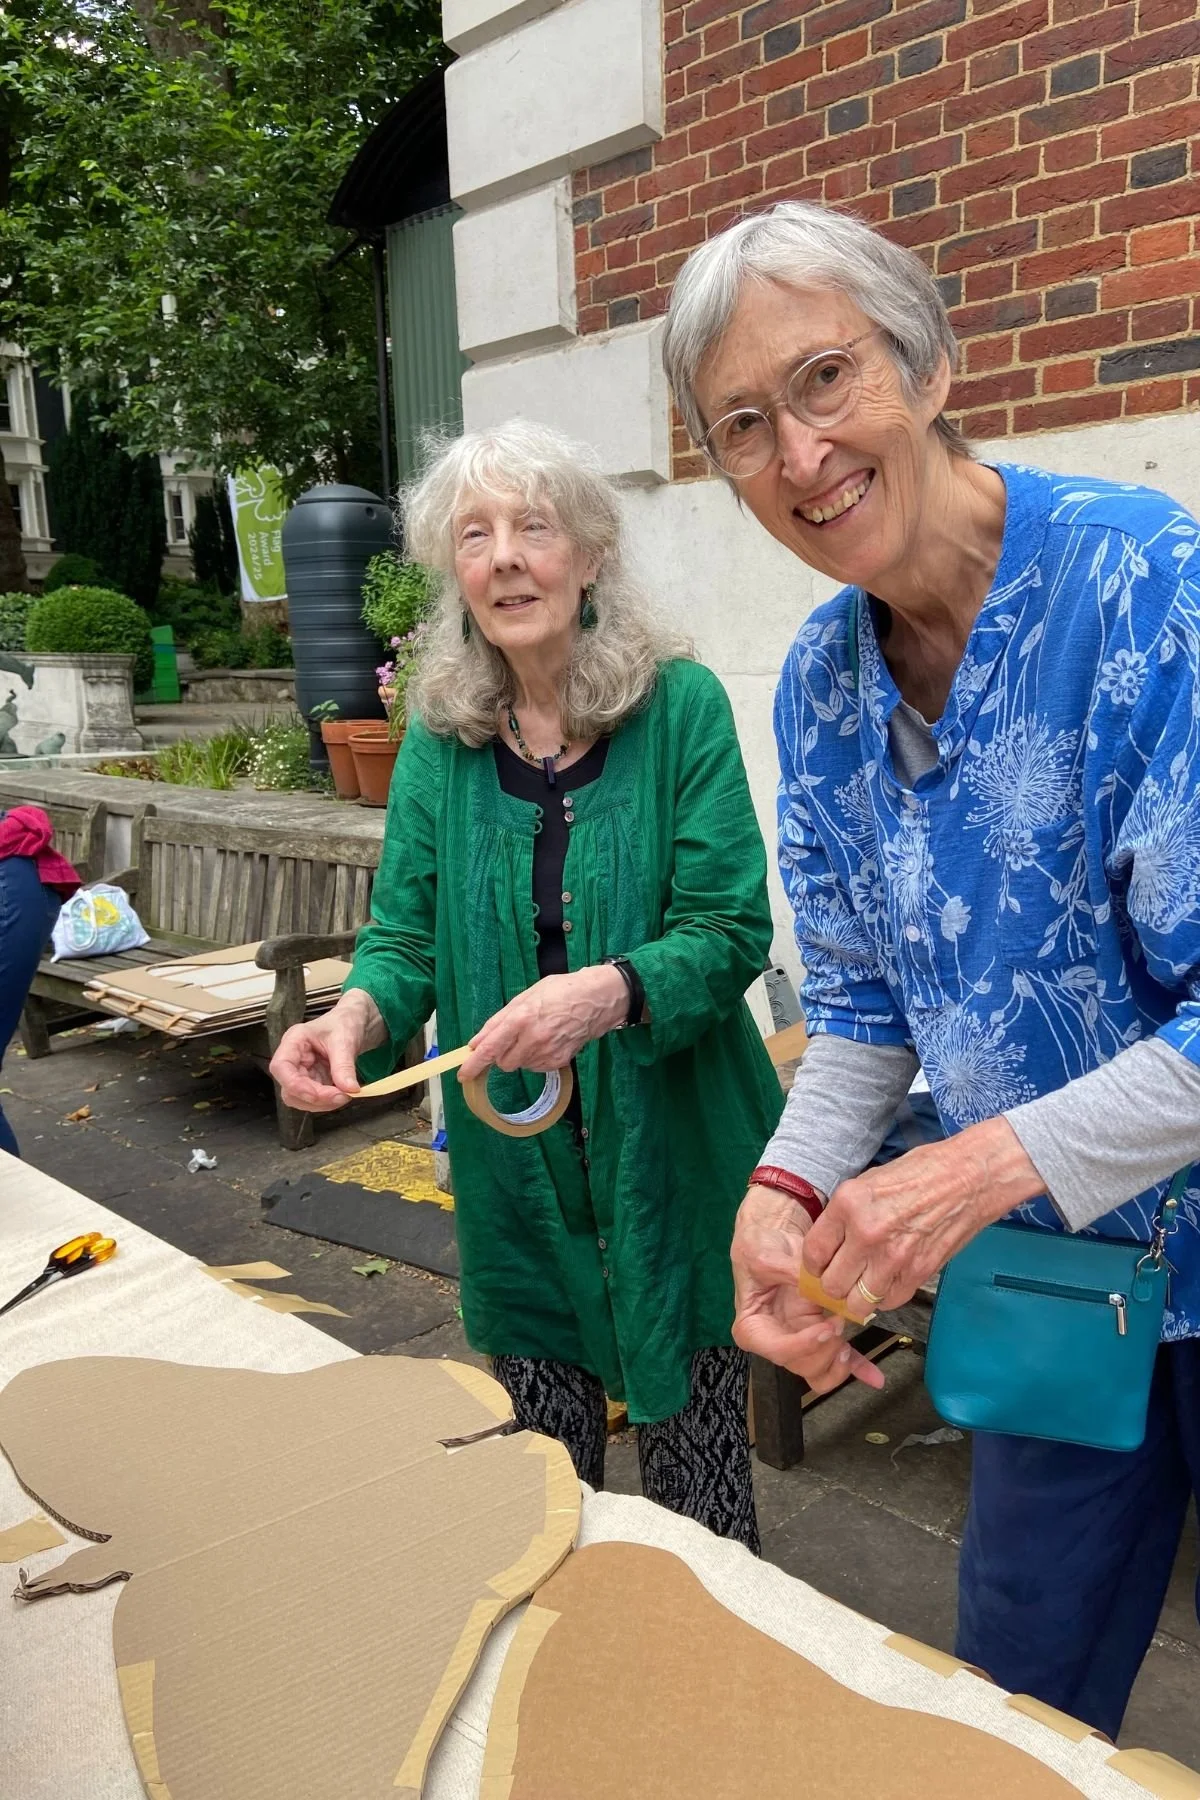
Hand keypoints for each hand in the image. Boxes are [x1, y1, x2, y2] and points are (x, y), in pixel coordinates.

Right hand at [268, 990, 386, 1111]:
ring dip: (321, 1103)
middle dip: (314, 1097)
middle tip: (341, 1096)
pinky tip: (343, 1094)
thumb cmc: (345, 1023)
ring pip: (300, 1099)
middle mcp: (293, 1060)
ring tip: (345, 1095)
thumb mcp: (345, 1040)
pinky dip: (328, 1102)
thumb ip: (344, 1065)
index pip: (280, 1067)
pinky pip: (314, 1100)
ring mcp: (302, 1073)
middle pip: (289, 1089)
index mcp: (293, 1042)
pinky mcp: (313, 1082)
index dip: (295, 1085)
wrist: (355, 1023)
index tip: (318, 1094)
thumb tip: (349, 1089)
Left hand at [458, 967, 628, 1081]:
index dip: (473, 1064)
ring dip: (520, 1054)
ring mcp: (547, 1053)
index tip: (463, 1075)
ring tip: (537, 1033)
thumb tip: (476, 1043)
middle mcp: (533, 1039)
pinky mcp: (559, 1062)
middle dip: (502, 1054)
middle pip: (503, 1062)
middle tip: (513, 1037)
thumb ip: (498, 1021)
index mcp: (520, 1019)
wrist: (596, 1000)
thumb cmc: (559, 992)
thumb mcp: (524, 997)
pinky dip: (535, 1057)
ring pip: (520, 1065)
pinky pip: (536, 1066)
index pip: (490, 1049)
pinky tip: (548, 1040)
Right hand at [731, 1186, 884, 1395]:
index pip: (775, 1350)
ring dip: (840, 1364)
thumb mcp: (767, 1255)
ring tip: (852, 1346)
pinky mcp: (822, 1331)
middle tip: (841, 1325)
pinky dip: (858, 1367)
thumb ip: (790, 1274)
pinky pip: (840, 1358)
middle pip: (801, 1365)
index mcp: (754, 1326)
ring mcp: (801, 1336)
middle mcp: (778, 1337)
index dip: (801, 1346)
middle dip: (824, 1352)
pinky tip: (873, 1375)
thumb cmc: (761, 1242)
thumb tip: (816, 1287)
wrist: (777, 1230)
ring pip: (820, 1369)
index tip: (825, 1327)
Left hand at [803, 1116, 1045, 1311]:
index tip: (821, 1266)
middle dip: (834, 1285)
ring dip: (858, 1298)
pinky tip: (889, 1281)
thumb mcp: (868, 1182)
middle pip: (831, 1285)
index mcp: (848, 1203)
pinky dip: (886, 1298)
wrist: (968, 1177)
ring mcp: (894, 1256)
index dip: (814, 1265)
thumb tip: (829, 1244)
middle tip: (843, 1278)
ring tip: (864, 1284)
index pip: (812, 1253)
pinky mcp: (919, 1272)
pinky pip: (889, 1302)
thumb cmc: (921, 1172)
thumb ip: (845, 1215)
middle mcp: (866, 1232)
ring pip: (858, 1303)